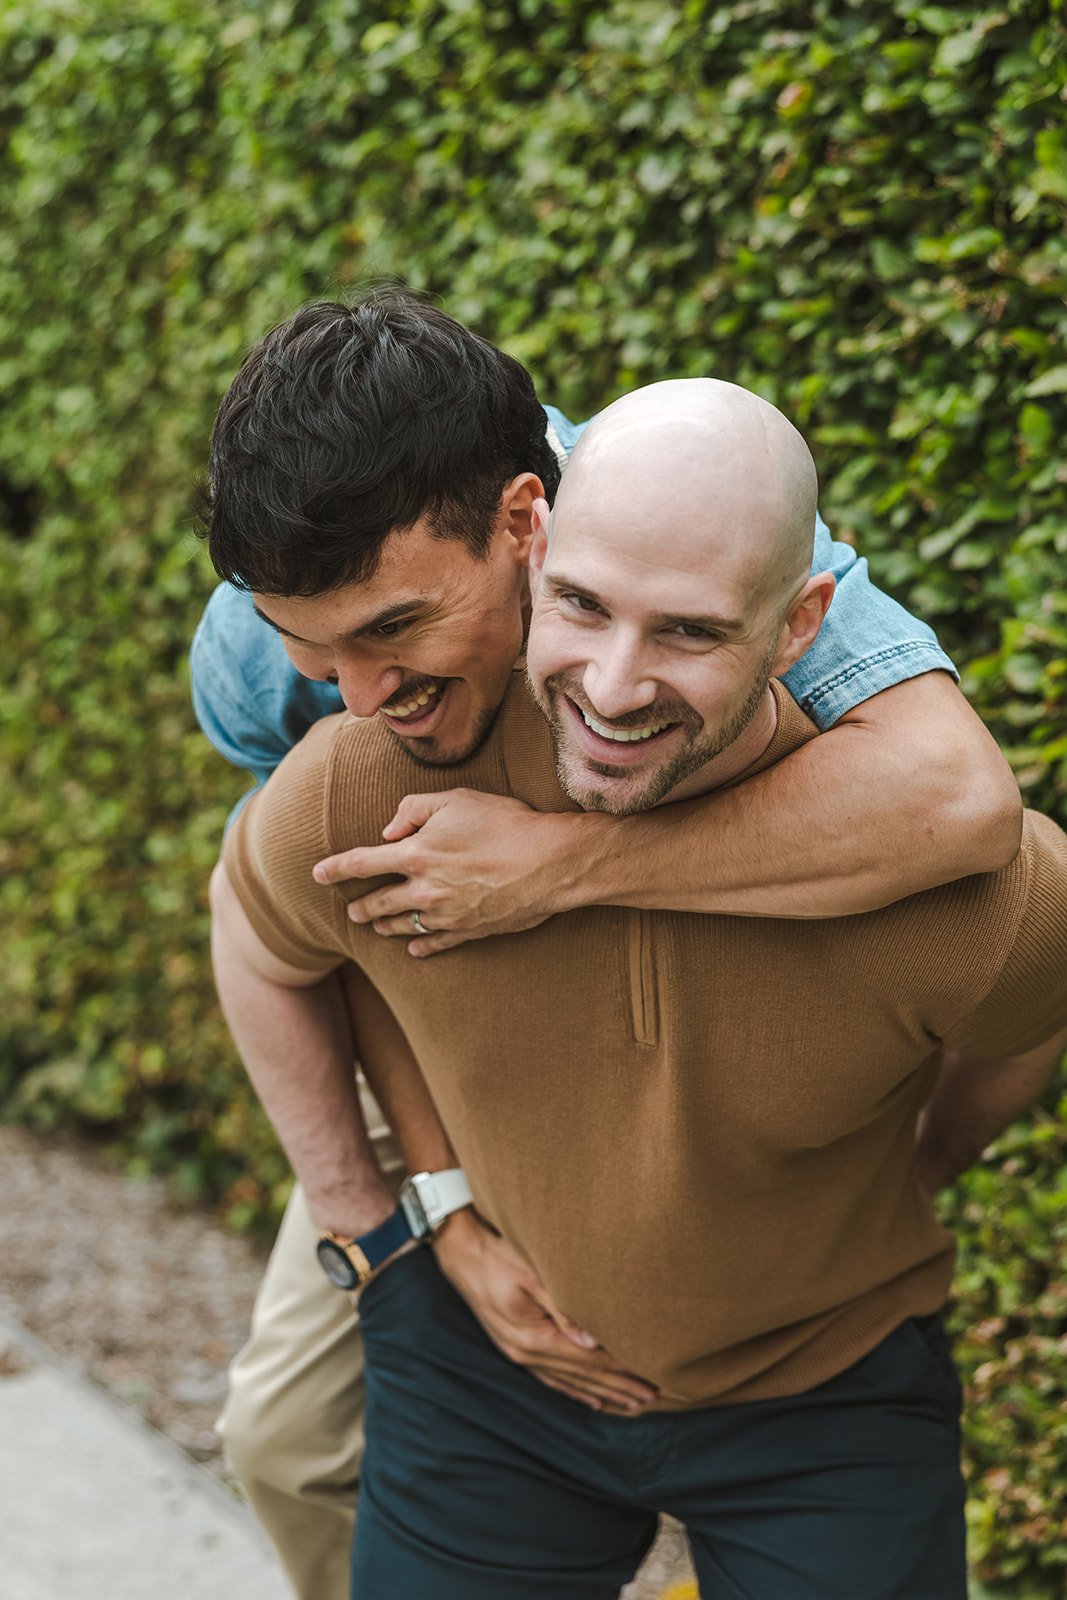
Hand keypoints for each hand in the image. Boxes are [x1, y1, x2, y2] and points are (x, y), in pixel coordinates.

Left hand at [313, 790, 577, 955]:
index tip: (316, 875)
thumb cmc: (505, 823)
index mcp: (416, 853)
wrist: (549, 863)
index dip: (334, 869)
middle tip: (351, 911)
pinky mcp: (471, 930)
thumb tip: (389, 828)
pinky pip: (437, 943)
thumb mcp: (456, 799)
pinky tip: (415, 950)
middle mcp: (424, 889)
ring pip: (404, 926)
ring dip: (385, 927)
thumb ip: (414, 808)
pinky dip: (422, 947)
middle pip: (378, 903)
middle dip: (360, 907)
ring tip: (376, 927)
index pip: (361, 863)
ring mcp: (447, 914)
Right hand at [433, 1209, 658, 1414]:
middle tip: (651, 1398)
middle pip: (582, 1376)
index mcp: (533, 1337)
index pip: (588, 1360)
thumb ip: (563, 1308)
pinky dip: (573, 1390)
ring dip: (601, 1392)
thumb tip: (593, 1341)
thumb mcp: (532, 1275)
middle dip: (618, 1388)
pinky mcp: (513, 1346)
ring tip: (629, 1405)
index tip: (650, 1380)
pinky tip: (589, 1398)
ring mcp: (517, 1353)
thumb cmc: (498, 1255)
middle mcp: (525, 1353)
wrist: (460, 1251)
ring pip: (568, 1381)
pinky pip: (550, 1378)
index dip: (621, 1371)